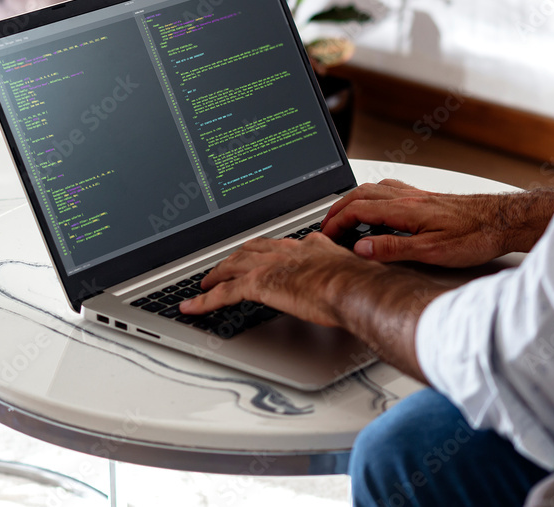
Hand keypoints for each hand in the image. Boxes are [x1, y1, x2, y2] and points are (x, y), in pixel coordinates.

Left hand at [179, 232, 375, 325]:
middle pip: (251, 250)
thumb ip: (346, 276)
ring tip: (204, 283)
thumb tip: (354, 285)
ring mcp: (270, 266)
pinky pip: (223, 293)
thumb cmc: (361, 284)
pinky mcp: (258, 284)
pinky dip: (204, 300)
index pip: (281, 246)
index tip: (266, 254)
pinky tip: (192, 307)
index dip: (268, 250)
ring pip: (232, 267)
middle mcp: (287, 251)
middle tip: (224, 265)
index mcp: (310, 247)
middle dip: (235, 257)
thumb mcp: (354, 274)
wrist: (354, 286)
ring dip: (216, 275)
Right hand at [321, 179, 553, 267]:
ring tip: (343, 218)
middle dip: (337, 210)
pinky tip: (376, 209)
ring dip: (352, 202)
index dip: (336, 223)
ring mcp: (416, 194)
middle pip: (359, 195)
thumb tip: (362, 249)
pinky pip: (388, 191)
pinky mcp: (425, 198)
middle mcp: (407, 197)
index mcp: (404, 209)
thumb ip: (393, 248)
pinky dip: (371, 198)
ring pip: (372, 190)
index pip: (357, 210)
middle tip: (325, 227)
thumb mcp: (431, 251)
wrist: (502, 220)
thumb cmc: (475, 235)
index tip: (325, 237)